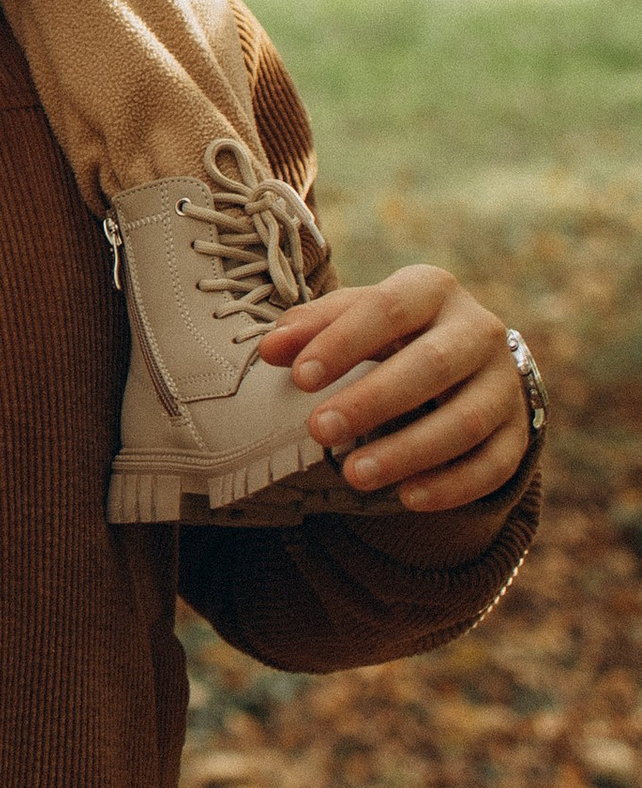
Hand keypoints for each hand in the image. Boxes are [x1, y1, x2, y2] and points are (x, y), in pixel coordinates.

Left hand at [261, 268, 532, 511]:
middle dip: (373, 400)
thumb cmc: (393, 334)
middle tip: (318, 431)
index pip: (389, 308)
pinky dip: (452, 486)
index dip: (343, 342)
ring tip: (354, 475)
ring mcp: (504, 383)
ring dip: (409, 451)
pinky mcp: (518, 431)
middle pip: (433, 365)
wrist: (466, 359)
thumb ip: (311, 328)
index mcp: (433, 289)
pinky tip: (408, 498)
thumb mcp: (354, 318)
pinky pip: (494, 464)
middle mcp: (479, 330)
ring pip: (466, 421)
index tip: (299, 378)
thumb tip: (270, 349)